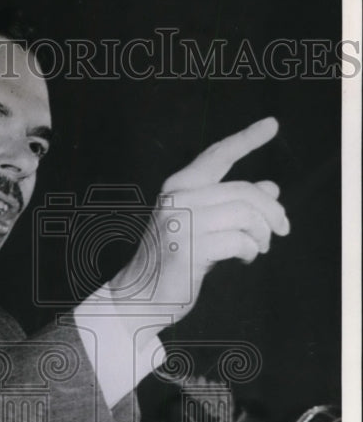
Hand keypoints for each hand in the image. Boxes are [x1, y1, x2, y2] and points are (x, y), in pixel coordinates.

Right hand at [109, 117, 288, 320]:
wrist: (139, 298)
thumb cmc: (171, 262)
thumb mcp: (202, 226)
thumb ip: (232, 205)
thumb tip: (271, 189)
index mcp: (178, 187)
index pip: (217, 156)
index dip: (246, 139)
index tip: (272, 124)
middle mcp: (178, 199)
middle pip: (243, 191)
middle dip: (272, 211)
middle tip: (283, 228)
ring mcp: (182, 223)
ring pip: (246, 215)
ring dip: (262, 234)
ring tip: (258, 248)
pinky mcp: (190, 249)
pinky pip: (239, 241)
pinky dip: (250, 250)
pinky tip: (245, 258)